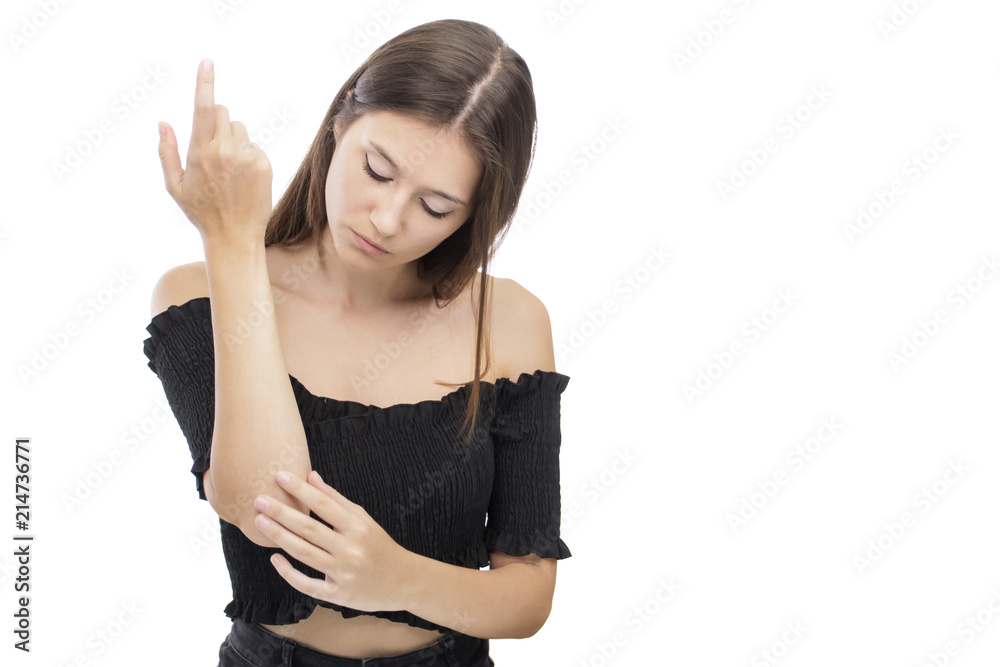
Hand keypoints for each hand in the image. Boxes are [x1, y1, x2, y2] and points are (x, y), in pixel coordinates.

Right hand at [157, 58, 272, 246]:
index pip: (204, 109)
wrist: (234, 237)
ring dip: (232, 139)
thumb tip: (163, 122)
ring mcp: (247, 156)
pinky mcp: (264, 163)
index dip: (205, 83)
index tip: (208, 62)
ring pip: (239, 128)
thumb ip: (167, 152)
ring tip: (228, 169)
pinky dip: (247, 154)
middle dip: (216, 121)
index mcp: (200, 152)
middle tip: (212, 146)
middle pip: (223, 112)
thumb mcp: (175, 186)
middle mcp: (224, 151)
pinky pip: (253, 145)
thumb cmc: (201, 212)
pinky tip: (243, 178)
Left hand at [252, 470, 413, 612]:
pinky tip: (274, 558)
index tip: (280, 476)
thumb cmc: (378, 545)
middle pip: (310, 529)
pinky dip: (289, 572)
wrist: (402, 581)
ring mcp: (343, 573)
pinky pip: (308, 585)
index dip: (301, 490)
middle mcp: (351, 549)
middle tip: (259, 500)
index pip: (324, 504)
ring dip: (280, 537)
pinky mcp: (337, 595)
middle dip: (282, 513)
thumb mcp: (363, 519)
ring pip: (305, 554)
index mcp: (358, 527)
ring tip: (260, 522)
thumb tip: (311, 477)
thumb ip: (336, 499)